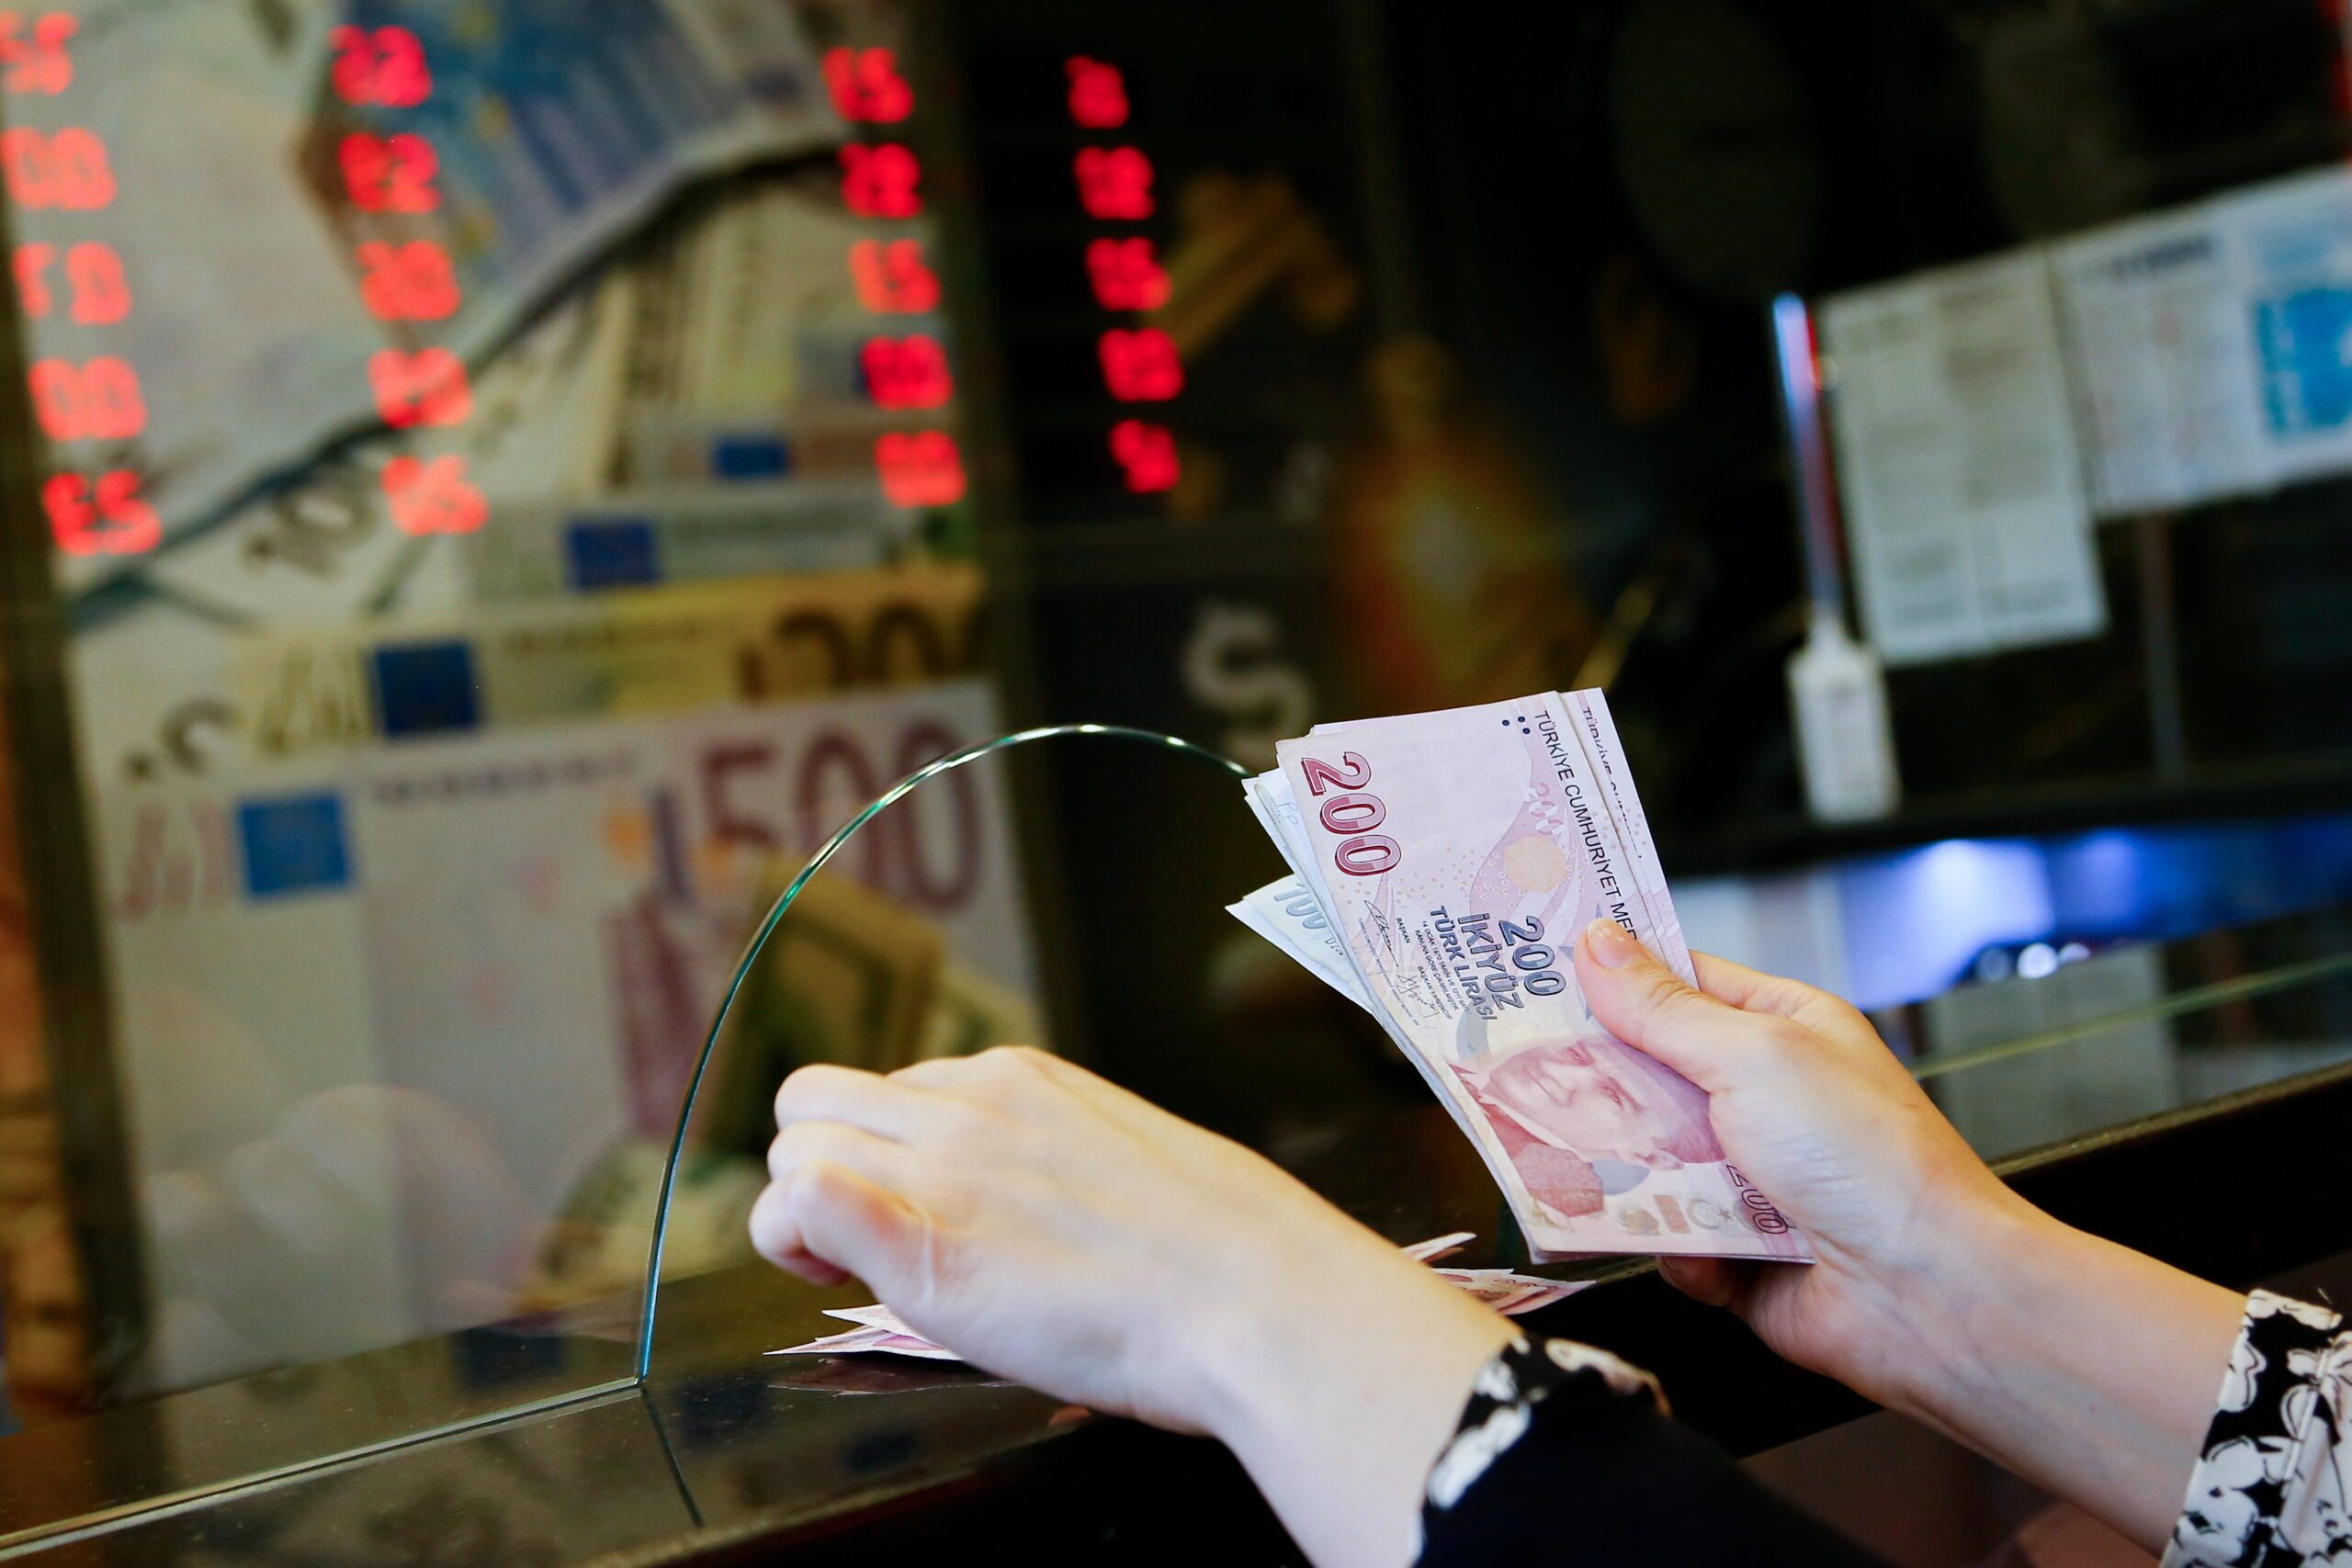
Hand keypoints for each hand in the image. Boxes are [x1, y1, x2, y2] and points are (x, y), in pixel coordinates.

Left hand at [753, 1046, 1513, 1567]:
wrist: (1250, 1298)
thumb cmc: (1215, 1255)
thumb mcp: (1123, 1157)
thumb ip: (1048, 1152)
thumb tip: (1032, 1187)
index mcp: (1018, 1079)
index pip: (887, 1088)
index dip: (876, 1153)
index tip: (909, 1212)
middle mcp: (966, 1105)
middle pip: (814, 1101)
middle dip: (816, 1167)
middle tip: (862, 1248)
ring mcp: (939, 1167)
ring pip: (792, 1147)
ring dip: (800, 1209)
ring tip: (857, 1272)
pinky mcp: (918, 1241)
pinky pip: (798, 1198)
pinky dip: (793, 1236)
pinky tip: (834, 1277)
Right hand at [1573, 920, 2245, 1547]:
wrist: (1928, 1293)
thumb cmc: (1869, 1157)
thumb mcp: (1754, 1054)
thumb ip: (1664, 1008)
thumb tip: (1600, 946)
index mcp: (1783, 1030)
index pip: (1679, 984)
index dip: (1612, 977)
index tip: (1538, 970)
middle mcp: (1765, 1099)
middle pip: (1647, 1076)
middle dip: (1599, 1081)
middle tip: (1529, 1070)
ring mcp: (1749, 1177)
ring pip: (1645, 1161)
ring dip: (1632, 1172)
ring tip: (1610, 1169)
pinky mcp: (1736, 1253)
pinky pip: (1668, 1239)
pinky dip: (1677, 1248)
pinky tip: (1701, 1250)